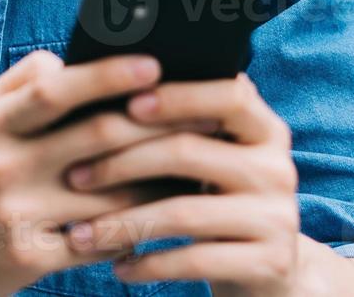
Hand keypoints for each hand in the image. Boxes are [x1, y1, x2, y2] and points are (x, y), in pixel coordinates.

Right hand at [0, 50, 216, 296]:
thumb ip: (21, 81)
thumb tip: (71, 59)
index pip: (57, 90)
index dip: (108, 74)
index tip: (153, 64)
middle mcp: (6, 165)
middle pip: (99, 138)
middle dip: (160, 123)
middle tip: (205, 112)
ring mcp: (19, 215)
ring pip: (111, 191)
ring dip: (162, 177)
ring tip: (200, 160)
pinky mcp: (31, 258)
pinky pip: (101, 237)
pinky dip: (137, 224)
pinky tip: (165, 212)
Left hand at [60, 72, 308, 296]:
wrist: (274, 274)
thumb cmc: (223, 203)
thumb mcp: (219, 161)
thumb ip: (190, 125)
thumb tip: (117, 78)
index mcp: (266, 131)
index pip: (229, 96)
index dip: (178, 96)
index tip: (128, 103)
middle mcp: (278, 169)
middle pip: (189, 151)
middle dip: (122, 162)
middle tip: (75, 176)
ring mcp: (277, 218)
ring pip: (183, 213)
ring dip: (122, 222)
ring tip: (81, 232)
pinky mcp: (269, 264)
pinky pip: (194, 261)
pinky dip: (148, 264)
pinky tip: (119, 266)